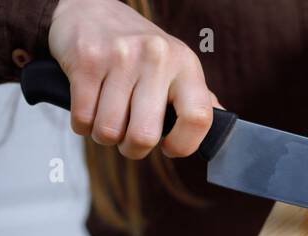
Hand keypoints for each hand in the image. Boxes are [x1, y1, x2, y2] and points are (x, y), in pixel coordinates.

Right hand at [48, 0, 213, 158]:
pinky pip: (82, 118)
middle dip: (132, 149)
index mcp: (185, 64)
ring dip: (104, 136)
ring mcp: (120, 57)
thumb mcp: (176, 66)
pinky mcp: (87, 60)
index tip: (169, 148)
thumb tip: (225, 132)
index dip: (183, 145)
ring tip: (107, 117)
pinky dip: (82, 125)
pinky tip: (89, 107)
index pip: (198, 117)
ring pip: (108, 131)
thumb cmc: (138, 50)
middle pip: (144, 136)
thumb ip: (197, 99)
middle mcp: (157, 58)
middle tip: (129, 139)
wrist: (90, 8)